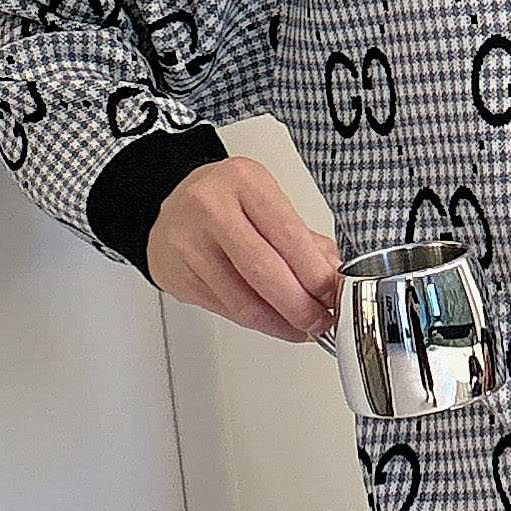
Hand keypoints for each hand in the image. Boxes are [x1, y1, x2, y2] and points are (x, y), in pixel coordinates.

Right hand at [145, 155, 342, 344]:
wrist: (176, 206)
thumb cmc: (228, 201)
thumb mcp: (268, 202)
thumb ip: (304, 241)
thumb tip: (334, 281)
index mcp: (243, 182)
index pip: (288, 235)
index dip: (316, 274)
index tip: (334, 294)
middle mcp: (209, 209)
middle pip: (263, 272)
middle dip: (300, 307)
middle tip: (321, 321)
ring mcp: (187, 244)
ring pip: (243, 302)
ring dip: (280, 324)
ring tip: (301, 328)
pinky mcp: (176, 277)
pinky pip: (225, 311)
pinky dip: (256, 323)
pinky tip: (272, 321)